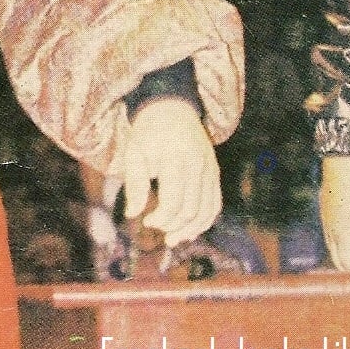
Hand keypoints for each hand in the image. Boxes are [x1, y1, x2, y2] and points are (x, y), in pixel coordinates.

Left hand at [122, 98, 220, 247]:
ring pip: (207, 210)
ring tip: (173, 240)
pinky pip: (216, 203)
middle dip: (173, 226)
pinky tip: (190, 231)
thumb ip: (134, 185)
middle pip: (191, 210)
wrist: (172, 108)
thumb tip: (133, 214)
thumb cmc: (148, 133)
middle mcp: (199, 165)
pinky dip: (205, 221)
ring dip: (191, 230)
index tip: (146, 221)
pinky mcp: (215, 173)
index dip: (160, 219)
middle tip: (156, 228)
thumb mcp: (133, 154)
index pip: (173, 202)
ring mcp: (210, 169)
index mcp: (176, 160)